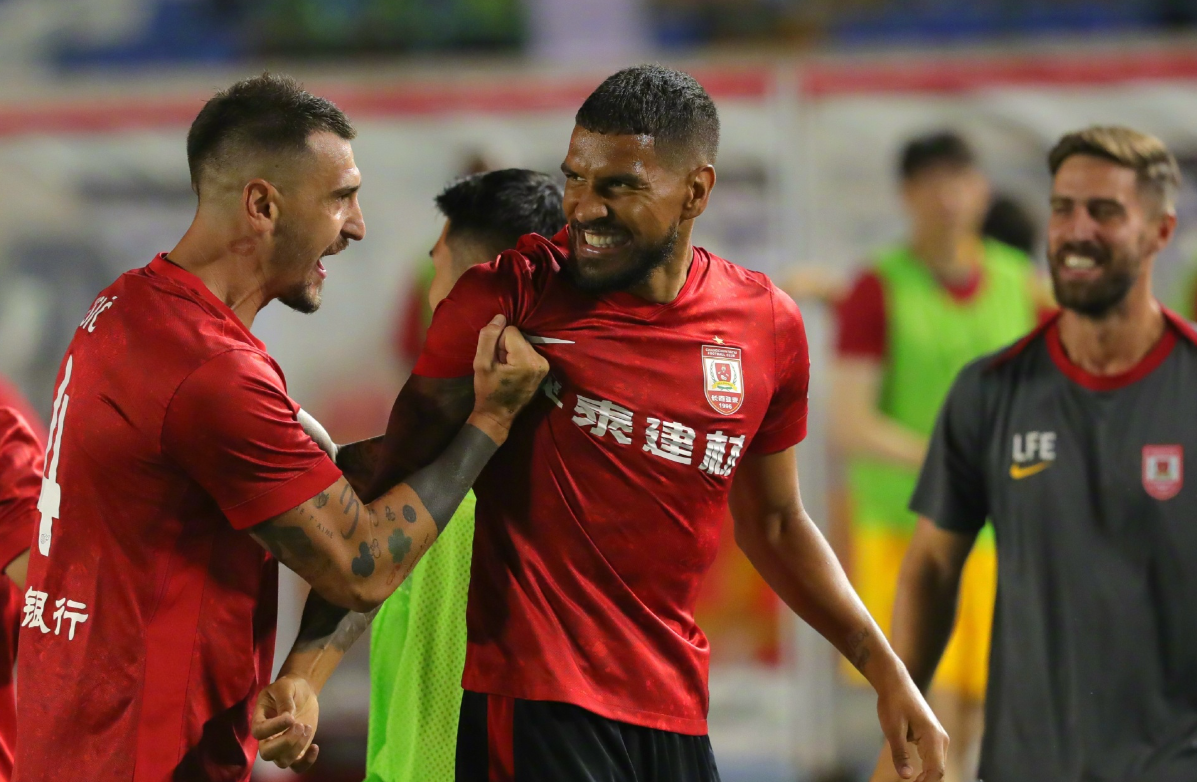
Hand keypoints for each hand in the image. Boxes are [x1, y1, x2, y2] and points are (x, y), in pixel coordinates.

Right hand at [251, 673, 320, 772]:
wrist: (302, 692)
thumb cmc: (289, 688)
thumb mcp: (285, 686)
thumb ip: (285, 700)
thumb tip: (288, 717)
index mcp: (260, 721)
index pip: (259, 732)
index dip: (274, 728)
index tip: (290, 717)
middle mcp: (267, 738)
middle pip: (267, 754)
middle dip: (286, 742)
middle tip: (300, 725)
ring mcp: (282, 746)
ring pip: (282, 762)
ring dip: (297, 747)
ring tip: (307, 727)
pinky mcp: (296, 750)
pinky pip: (297, 766)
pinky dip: (307, 761)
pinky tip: (315, 746)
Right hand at [471, 314, 548, 429]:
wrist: (497, 415)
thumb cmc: (488, 391)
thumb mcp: (481, 363)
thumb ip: (488, 338)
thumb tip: (500, 317)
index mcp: (527, 360)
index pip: (510, 331)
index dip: (497, 342)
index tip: (494, 359)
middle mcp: (541, 361)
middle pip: (518, 336)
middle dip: (505, 347)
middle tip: (499, 365)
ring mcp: (545, 366)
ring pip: (522, 343)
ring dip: (511, 352)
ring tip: (505, 370)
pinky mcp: (544, 369)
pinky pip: (527, 351)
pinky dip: (517, 357)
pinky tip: (512, 371)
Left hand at [872, 677, 947, 781]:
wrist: (895, 683)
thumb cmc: (893, 703)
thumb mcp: (892, 729)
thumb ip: (900, 754)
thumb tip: (906, 776)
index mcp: (933, 737)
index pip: (936, 771)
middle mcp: (941, 739)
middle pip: (938, 771)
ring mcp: (938, 738)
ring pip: (936, 766)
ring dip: (926, 778)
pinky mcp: (932, 738)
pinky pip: (933, 759)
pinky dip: (925, 771)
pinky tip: (915, 777)